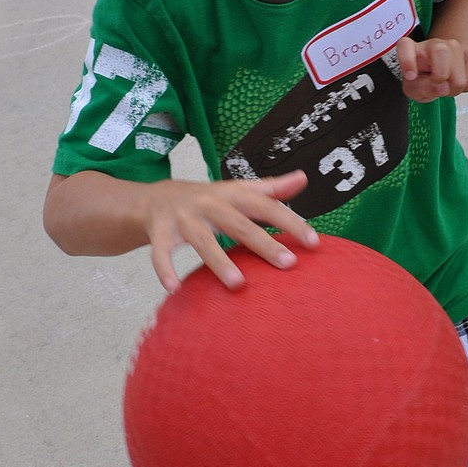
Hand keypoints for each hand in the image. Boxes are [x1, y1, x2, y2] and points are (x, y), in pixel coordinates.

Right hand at [144, 170, 318, 293]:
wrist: (154, 198)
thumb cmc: (206, 199)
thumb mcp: (237, 190)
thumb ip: (271, 188)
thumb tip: (303, 178)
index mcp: (230, 194)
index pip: (265, 206)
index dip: (290, 221)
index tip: (313, 242)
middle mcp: (208, 204)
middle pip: (237, 224)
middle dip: (263, 243)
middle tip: (288, 264)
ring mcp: (182, 218)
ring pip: (201, 241)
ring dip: (219, 262)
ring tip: (238, 285)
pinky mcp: (159, 232)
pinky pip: (160, 252)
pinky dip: (164, 269)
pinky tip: (174, 288)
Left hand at [395, 35, 467, 101]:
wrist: (441, 74)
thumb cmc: (423, 79)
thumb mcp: (413, 89)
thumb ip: (422, 88)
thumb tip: (442, 87)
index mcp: (411, 48)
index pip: (406, 46)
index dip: (408, 61)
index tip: (411, 76)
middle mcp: (433, 43)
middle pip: (441, 52)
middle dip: (441, 76)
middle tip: (438, 87)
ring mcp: (454, 46)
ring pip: (460, 70)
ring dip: (455, 87)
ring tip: (447, 86)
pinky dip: (467, 85)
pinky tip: (459, 82)